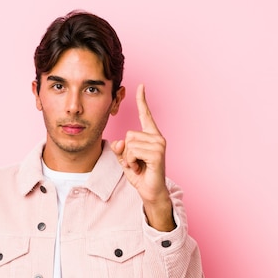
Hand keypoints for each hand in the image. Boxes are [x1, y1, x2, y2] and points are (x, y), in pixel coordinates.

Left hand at [111, 84, 174, 230]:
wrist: (151, 191)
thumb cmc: (140, 175)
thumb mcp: (125, 159)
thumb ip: (119, 148)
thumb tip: (118, 142)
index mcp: (151, 136)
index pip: (146, 114)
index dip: (142, 100)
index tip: (141, 86)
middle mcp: (157, 137)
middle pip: (128, 135)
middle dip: (126, 152)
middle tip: (135, 162)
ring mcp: (159, 144)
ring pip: (129, 144)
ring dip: (129, 158)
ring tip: (139, 166)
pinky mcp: (157, 153)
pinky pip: (133, 151)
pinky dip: (132, 162)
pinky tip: (140, 168)